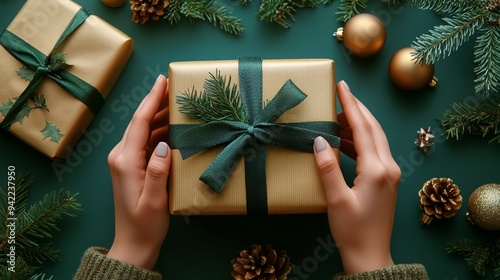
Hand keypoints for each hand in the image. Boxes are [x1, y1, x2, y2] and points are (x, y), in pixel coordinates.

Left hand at [106, 75, 170, 269]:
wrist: (133, 244)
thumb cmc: (145, 225)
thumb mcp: (155, 199)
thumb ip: (157, 170)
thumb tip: (162, 143)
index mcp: (125, 160)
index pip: (139, 123)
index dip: (151, 100)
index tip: (161, 80)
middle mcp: (121, 156)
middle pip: (139, 122)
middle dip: (156, 102)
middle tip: (175, 87)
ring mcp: (124, 161)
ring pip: (142, 130)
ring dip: (158, 116)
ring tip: (177, 103)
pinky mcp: (130, 166)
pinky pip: (144, 141)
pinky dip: (158, 131)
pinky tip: (171, 127)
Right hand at [313, 81, 399, 274]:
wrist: (370, 256)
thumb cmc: (352, 231)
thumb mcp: (336, 199)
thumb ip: (327, 167)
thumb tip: (319, 140)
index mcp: (377, 169)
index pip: (362, 129)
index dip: (351, 106)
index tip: (342, 86)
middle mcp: (388, 167)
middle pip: (373, 129)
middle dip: (357, 109)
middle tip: (341, 94)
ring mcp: (389, 174)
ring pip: (375, 139)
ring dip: (358, 125)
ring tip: (337, 117)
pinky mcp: (385, 181)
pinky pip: (374, 152)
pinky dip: (359, 141)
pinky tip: (344, 142)